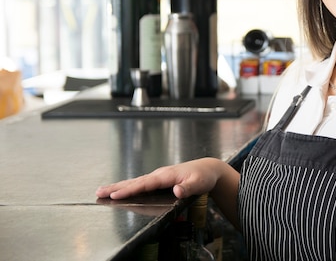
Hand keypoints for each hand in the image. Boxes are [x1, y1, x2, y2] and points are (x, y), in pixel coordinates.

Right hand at [95, 157, 222, 199]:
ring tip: (102, 191)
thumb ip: (187, 187)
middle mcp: (159, 174)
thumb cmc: (203, 176)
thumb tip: (176, 190)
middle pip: (134, 181)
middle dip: (116, 187)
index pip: (144, 184)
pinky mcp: (159, 179)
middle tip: (99, 192)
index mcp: (166, 175)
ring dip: (119, 186)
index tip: (115, 195)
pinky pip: (140, 183)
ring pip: (135, 181)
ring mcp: (158, 176)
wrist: (208, 169)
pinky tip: (120, 190)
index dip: (129, 190)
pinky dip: (128, 186)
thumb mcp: (199, 183)